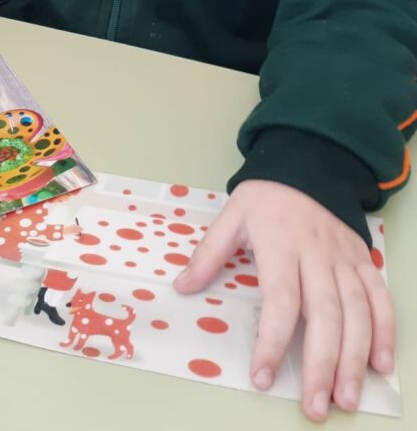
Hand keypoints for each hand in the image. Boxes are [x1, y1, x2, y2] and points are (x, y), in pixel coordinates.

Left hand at [174, 180, 394, 422]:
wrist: (308, 162)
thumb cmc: (267, 195)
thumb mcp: (232, 214)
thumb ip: (209, 253)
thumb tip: (183, 287)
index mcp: (281, 244)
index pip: (281, 300)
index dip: (273, 341)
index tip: (263, 377)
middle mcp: (317, 254)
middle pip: (324, 315)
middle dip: (321, 364)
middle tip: (315, 406)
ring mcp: (344, 258)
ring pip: (356, 312)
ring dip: (354, 358)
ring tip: (346, 398)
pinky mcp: (363, 259)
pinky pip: (379, 297)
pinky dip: (384, 330)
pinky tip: (380, 364)